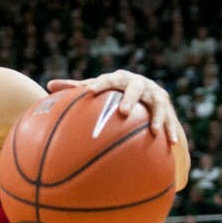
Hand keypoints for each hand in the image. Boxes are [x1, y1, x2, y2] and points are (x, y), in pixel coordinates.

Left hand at [48, 70, 181, 142]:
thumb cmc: (111, 91)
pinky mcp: (167, 106)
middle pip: (136, 89)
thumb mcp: (97, 88)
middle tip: (123, 112)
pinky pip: (171, 119)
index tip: (90, 91)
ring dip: (157, 117)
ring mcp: (155, 94)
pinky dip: (172, 130)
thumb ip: (76, 88)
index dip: (100, 84)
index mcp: (120, 78)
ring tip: (154, 131)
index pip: (109, 79)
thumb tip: (49, 85)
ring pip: (159, 104)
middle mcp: (140, 84)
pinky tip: (171, 144)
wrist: (143, 89)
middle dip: (130, 99)